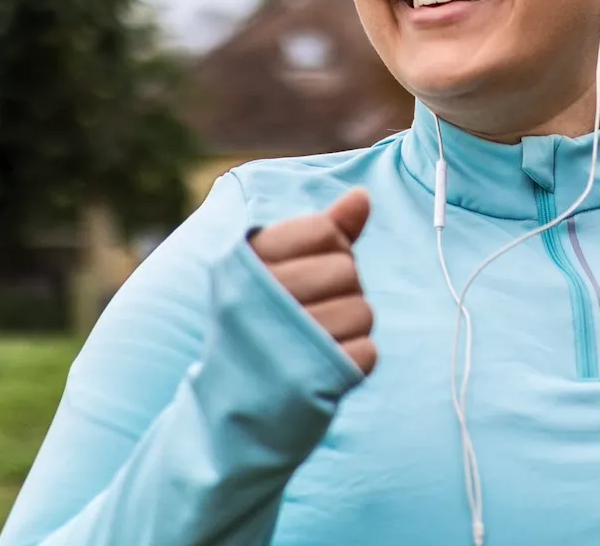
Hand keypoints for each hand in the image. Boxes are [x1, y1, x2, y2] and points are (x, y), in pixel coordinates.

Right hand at [248, 188, 376, 374]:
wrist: (232, 404)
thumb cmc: (263, 322)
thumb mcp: (280, 267)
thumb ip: (325, 230)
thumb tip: (363, 197)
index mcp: (246, 262)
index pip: (324, 231)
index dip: (331, 250)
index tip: (306, 271)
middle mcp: (258, 297)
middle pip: (347, 270)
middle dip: (342, 290)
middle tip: (311, 311)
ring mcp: (282, 341)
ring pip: (363, 311)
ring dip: (350, 327)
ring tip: (316, 339)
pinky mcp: (307, 381)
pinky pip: (367, 352)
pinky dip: (354, 360)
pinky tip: (324, 365)